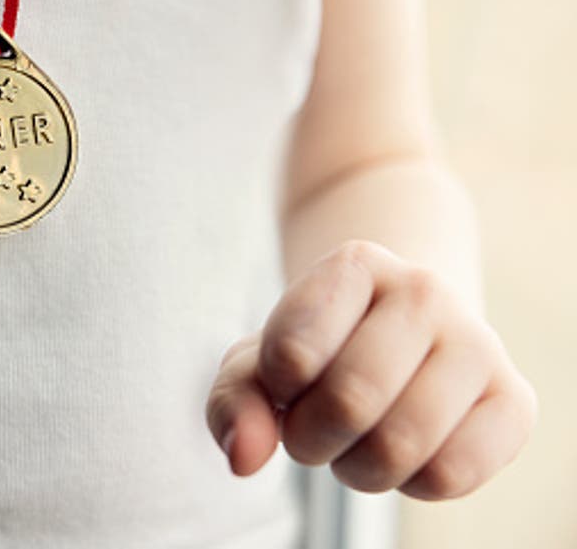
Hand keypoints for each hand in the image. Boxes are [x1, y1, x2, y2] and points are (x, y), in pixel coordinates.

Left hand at [206, 240, 535, 499]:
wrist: (397, 335)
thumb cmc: (315, 351)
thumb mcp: (258, 365)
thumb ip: (234, 405)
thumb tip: (244, 458)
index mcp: (355, 263)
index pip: (293, 353)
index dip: (277, 390)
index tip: (286, 381)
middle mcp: (425, 290)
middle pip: (350, 401)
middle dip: (311, 438)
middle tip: (312, 428)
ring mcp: (478, 342)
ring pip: (402, 445)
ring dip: (357, 468)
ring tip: (354, 442)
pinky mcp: (514, 401)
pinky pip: (451, 474)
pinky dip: (410, 484)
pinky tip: (405, 453)